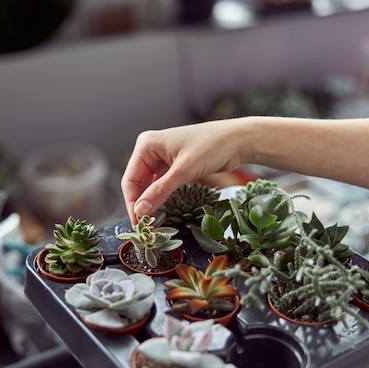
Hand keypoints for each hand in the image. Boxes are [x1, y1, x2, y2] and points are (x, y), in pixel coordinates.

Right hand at [121, 119, 244, 224]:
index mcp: (147, 145)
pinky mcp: (174, 166)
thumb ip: (160, 191)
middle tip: (146, 227)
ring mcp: (162, 158)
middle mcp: (151, 150)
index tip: (138, 224)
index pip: (130, 179)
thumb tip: (140, 211)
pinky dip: (161, 198)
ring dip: (151, 203)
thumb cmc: (212, 147)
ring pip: (149, 186)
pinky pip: (161, 185)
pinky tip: (163, 211)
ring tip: (154, 222)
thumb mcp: (184, 171)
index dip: (132, 203)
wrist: (238, 140)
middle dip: (141, 205)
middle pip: (138, 184)